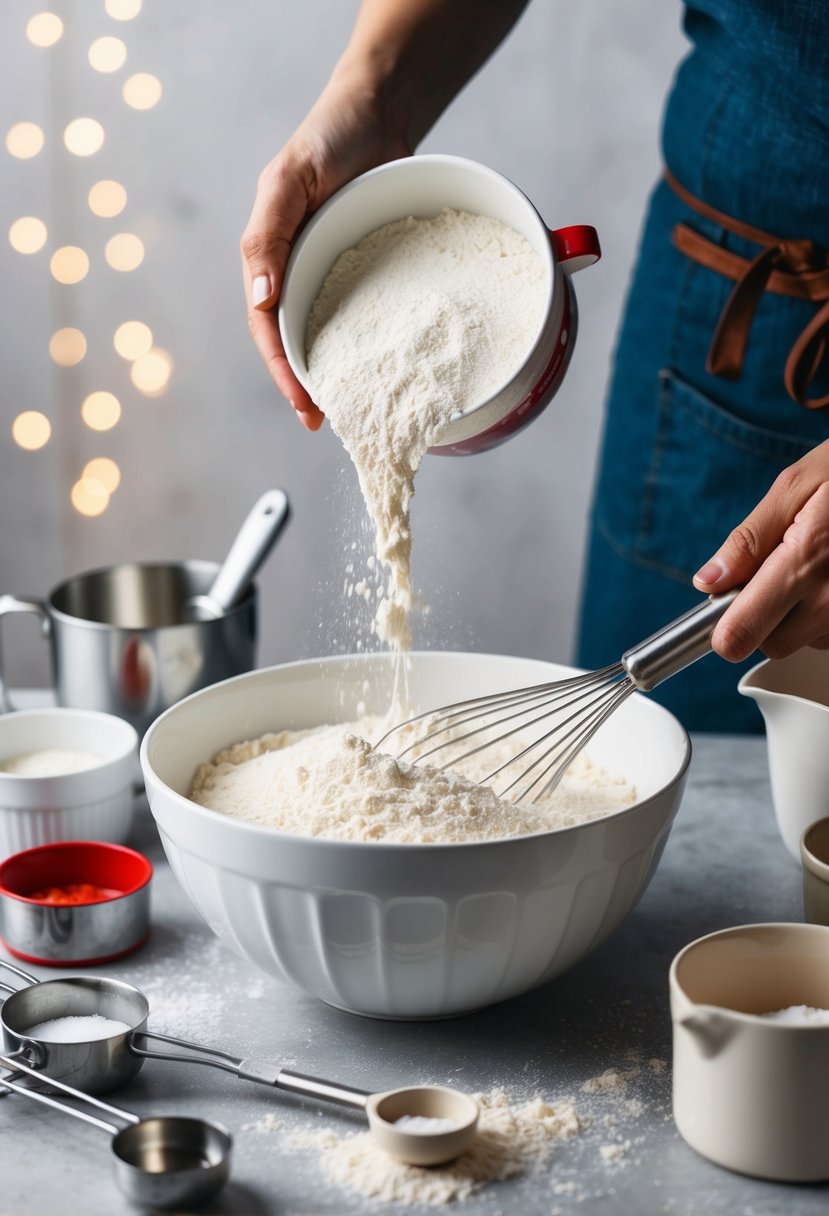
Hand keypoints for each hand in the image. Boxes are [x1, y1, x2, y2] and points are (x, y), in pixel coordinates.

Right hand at [241, 70, 410, 430]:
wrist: (376, 113)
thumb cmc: (324, 138)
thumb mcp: (286, 180)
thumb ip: (267, 237)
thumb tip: (261, 301)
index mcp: (268, 260)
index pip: (267, 330)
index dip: (283, 372)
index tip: (305, 406)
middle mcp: (295, 273)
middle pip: (295, 343)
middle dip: (307, 386)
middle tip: (329, 424)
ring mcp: (329, 273)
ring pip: (327, 334)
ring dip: (336, 372)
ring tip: (356, 408)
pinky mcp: (364, 270)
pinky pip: (362, 313)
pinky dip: (367, 343)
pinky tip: (384, 367)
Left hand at [693, 439, 828, 660]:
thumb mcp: (795, 487)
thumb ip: (749, 540)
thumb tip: (709, 582)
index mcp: (804, 562)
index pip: (743, 632)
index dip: (725, 626)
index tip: (724, 609)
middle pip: (772, 644)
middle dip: (764, 616)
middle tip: (777, 572)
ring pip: (806, 640)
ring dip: (800, 614)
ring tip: (817, 564)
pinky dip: (827, 613)